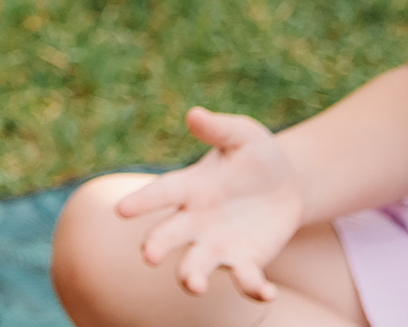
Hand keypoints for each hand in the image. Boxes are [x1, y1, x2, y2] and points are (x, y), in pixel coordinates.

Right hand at [114, 108, 304, 301]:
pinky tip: (267, 293)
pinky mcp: (246, 263)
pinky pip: (246, 281)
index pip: (161, 193)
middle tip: (148, 256)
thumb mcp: (243, 136)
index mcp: (190, 187)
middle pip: (168, 234)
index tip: (120, 210)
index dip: (141, 201)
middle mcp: (195, 220)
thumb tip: (194, 114)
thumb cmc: (256, 155)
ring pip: (197, 265)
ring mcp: (218, 245)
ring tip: (193, 284)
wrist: (287, 186)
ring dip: (191, 276)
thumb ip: (219, 129)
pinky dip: (254, 289)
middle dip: (157, 245)